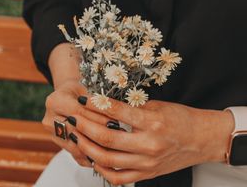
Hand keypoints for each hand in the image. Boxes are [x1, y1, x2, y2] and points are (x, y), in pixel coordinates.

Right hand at [42, 79, 111, 166]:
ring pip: (75, 145)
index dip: (97, 118)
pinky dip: (89, 156)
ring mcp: (51, 133)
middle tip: (116, 137)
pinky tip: (102, 156)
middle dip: (97, 134)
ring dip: (95, 148)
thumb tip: (113, 115)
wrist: (67, 96)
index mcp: (54, 101)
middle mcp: (49, 118)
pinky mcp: (57, 143)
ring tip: (112, 148)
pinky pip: (74, 153)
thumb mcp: (86, 90)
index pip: (79, 112)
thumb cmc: (80, 91)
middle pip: (76, 130)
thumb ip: (95, 102)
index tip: (114, 123)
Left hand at [68, 97, 234, 184]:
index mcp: (152, 122)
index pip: (117, 111)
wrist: (202, 139)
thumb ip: (132, 108)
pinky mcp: (147, 173)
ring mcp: (147, 162)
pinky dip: (102, 169)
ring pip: (108, 159)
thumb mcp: (157, 106)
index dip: (96, 103)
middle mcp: (149, 144)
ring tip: (76, 137)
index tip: (84, 98)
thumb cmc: (181, 119)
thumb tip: (106, 104)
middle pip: (107, 138)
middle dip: (84, 127)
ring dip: (87, 148)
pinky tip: (93, 159)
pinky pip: (119, 177)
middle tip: (72, 118)